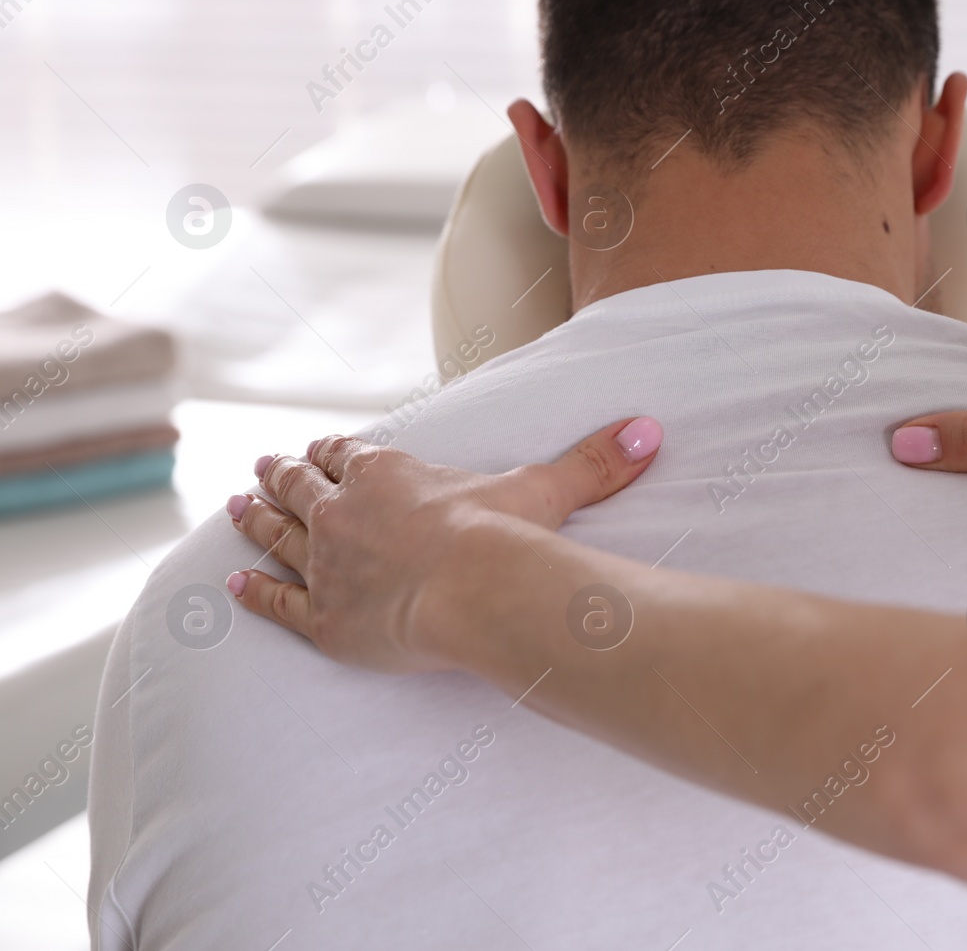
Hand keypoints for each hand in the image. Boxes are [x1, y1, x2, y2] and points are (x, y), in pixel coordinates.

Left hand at [224, 416, 662, 671]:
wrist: (474, 589)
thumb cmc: (505, 536)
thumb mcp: (548, 488)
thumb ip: (595, 461)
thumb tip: (650, 430)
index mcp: (388, 475)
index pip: (350, 455)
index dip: (335, 452)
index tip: (321, 448)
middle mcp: (345, 512)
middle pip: (301, 487)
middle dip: (281, 475)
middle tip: (260, 466)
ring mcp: (328, 565)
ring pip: (278, 535)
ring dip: (255, 518)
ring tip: (235, 506)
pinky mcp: (323, 620)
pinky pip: (277, 601)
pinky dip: (254, 591)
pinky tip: (233, 584)